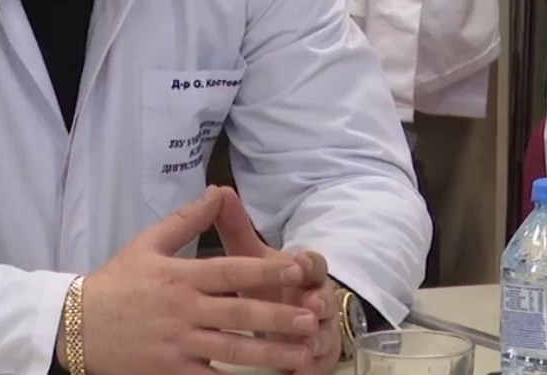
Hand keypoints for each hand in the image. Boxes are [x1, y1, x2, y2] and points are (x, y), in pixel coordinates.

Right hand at [72, 185, 321, 374]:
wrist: (78, 325)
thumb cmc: (117, 282)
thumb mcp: (148, 243)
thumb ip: (188, 219)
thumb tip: (220, 191)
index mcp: (180, 276)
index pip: (230, 271)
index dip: (265, 271)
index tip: (297, 269)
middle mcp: (184, 310)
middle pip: (238, 313)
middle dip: (277, 316)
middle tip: (312, 316)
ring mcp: (179, 344)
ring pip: (232, 350)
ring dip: (269, 353)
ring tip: (302, 353)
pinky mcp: (172, 372)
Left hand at [214, 187, 340, 374]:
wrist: (280, 313)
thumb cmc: (263, 281)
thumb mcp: (248, 255)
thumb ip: (235, 227)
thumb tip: (220, 189)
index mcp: (302, 272)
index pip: (314, 262)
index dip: (309, 262)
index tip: (298, 262)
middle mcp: (317, 299)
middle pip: (326, 300)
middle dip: (319, 303)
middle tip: (310, 306)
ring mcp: (322, 329)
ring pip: (326, 334)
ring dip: (318, 339)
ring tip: (307, 345)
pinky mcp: (319, 356)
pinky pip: (320, 364)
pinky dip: (311, 368)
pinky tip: (299, 373)